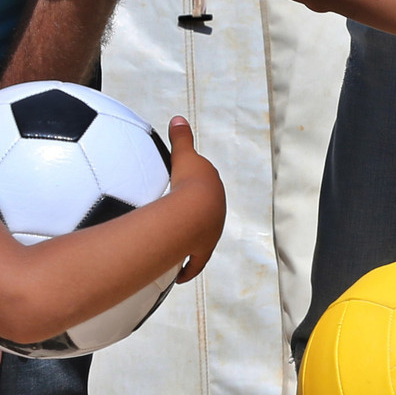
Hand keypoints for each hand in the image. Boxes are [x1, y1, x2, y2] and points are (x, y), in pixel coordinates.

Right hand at [165, 116, 225, 283]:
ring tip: (181, 245)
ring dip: (193, 242)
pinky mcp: (202, 250)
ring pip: (202, 239)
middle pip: (207, 214)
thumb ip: (181, 137)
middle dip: (198, 216)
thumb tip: (178, 118)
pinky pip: (195, 262)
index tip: (187, 191)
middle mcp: (216, 213)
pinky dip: (188, 268)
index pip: (207, 188)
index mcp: (213, 190)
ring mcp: (210, 233)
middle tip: (183, 218)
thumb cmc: (191, 181)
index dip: (197, 188)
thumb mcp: (185, 155)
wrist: (195, 210)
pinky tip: (181, 276)